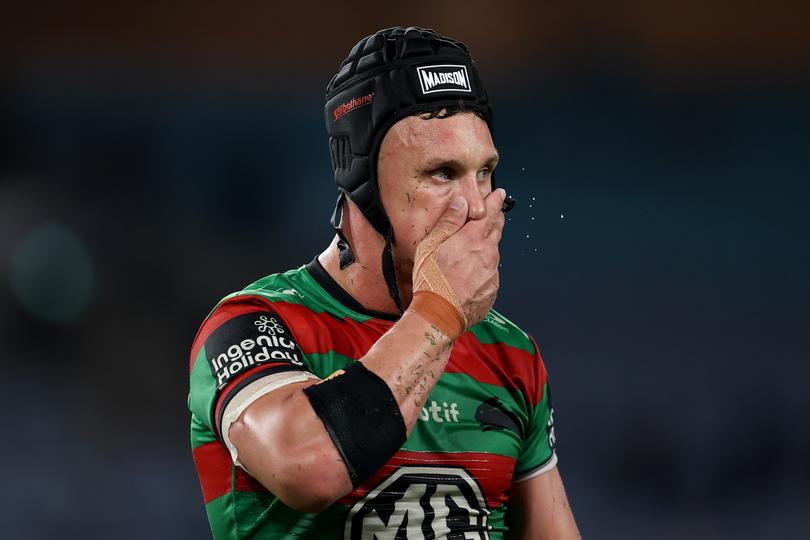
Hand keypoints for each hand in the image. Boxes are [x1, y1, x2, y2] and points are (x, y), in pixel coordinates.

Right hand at [418, 188, 505, 327]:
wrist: (438, 315)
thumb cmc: (431, 280)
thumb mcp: (432, 245)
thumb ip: (449, 222)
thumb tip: (462, 202)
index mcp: (473, 239)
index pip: (490, 213)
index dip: (495, 202)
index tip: (499, 194)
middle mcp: (488, 254)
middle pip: (497, 231)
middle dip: (496, 219)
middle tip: (494, 213)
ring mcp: (492, 274)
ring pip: (494, 253)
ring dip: (488, 246)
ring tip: (476, 247)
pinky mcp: (492, 291)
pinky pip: (491, 274)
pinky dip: (484, 268)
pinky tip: (471, 273)